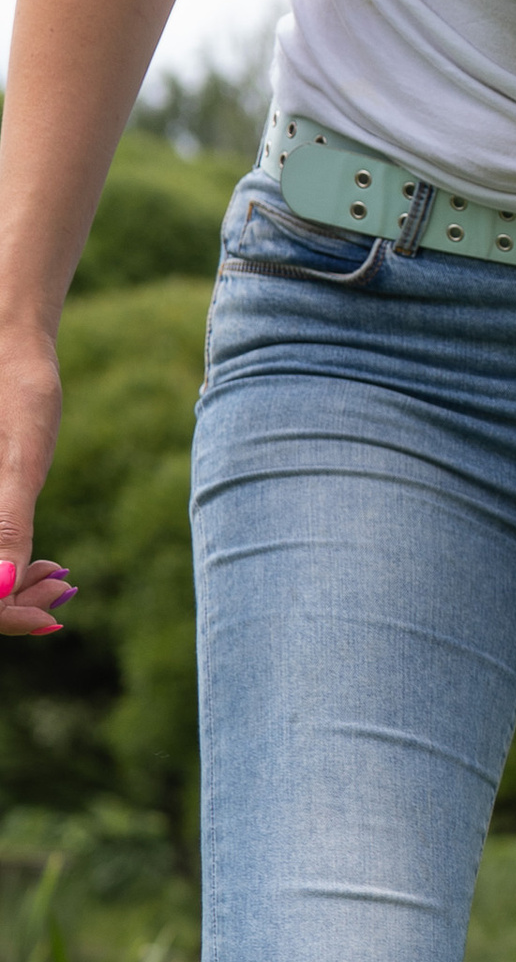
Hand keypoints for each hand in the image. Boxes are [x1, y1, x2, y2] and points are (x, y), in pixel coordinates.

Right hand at [0, 333, 71, 636]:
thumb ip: (5, 522)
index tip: (48, 618)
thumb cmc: (17, 389)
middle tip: (64, 594)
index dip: (0, 612)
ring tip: (61, 583)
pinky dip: (8, 565)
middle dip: (9, 601)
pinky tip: (47, 567)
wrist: (9, 343)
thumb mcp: (19, 458)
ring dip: (12, 587)